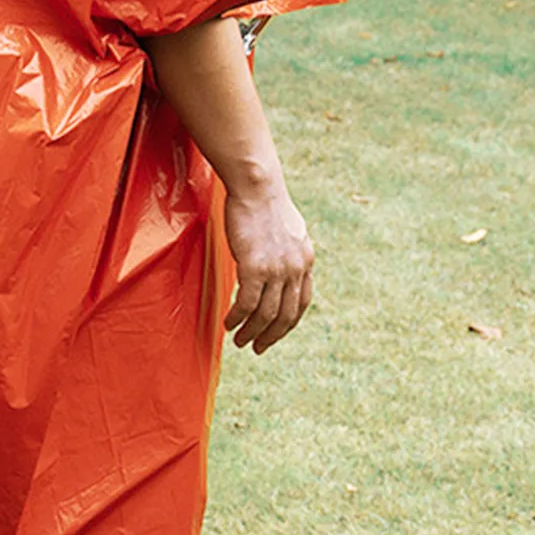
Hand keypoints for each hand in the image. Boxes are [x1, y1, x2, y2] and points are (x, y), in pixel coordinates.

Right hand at [222, 179, 315, 353]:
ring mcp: (277, 269)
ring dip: (251, 332)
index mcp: (306, 260)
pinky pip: (246, 303)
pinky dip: (237, 318)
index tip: (275, 334)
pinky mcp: (255, 267)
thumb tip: (282, 261)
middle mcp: (296, 268)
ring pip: (266, 314)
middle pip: (286, 315)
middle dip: (271, 336)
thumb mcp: (288, 229)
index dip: (288, 324)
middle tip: (257, 348)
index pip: (302, 303)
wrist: (257, 186)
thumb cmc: (265, 202)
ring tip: (239, 341)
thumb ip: (288, 250)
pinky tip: (229, 324)